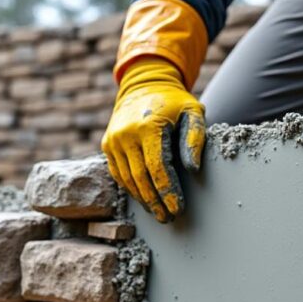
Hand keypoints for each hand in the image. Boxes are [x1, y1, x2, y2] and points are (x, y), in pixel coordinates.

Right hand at [101, 57, 205, 222]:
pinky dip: (131, 188)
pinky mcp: (107, 144)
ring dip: (143, 199)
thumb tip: (193, 169)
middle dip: (156, 201)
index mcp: (148, 126)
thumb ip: (195, 138)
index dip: (168, 191)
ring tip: (158, 213)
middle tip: (168, 217)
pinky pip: (118, 173)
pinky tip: (144, 199)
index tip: (178, 208)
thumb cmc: (174, 102)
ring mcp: (113, 140)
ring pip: (127, 179)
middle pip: (141, 178)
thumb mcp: (193, 112)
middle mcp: (126, 134)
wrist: (143, 84)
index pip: (158, 168)